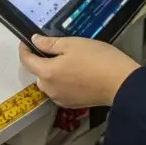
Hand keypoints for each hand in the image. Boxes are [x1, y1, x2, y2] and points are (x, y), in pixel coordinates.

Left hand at [18, 36, 139, 108]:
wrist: (121, 83)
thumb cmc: (97, 59)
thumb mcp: (73, 44)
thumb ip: (50, 43)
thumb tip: (34, 41)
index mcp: (47, 73)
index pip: (26, 61)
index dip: (24, 49)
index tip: (26, 40)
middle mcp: (50, 89)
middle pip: (38, 73)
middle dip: (42, 61)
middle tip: (56, 49)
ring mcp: (61, 99)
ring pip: (49, 83)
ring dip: (53, 72)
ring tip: (69, 61)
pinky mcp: (72, 104)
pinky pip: (60, 90)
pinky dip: (63, 82)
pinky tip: (77, 73)